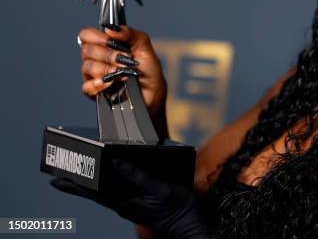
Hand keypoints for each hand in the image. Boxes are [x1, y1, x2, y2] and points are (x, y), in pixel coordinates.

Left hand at [50, 159, 210, 238]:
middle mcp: (124, 204)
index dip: (74, 186)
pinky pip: (119, 191)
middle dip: (78, 184)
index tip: (55, 180)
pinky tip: (113, 176)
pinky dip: (110, 182)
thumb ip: (138, 177)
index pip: (92, 192)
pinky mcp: (140, 202)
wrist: (190, 225)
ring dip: (93, 184)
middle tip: (61, 176)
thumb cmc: (176, 210)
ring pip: (106, 192)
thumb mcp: (159, 190)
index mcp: (124, 202)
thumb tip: (116, 163)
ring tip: (81, 174)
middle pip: (95, 192)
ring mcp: (131, 204)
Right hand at [78, 25, 166, 118]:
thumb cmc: (148, 69)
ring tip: (123, 74)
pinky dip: (98, 83)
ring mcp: (93, 76)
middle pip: (87, 50)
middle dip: (109, 55)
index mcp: (105, 45)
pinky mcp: (95, 92)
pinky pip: (86, 86)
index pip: (86, 35)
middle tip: (125, 60)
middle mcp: (96, 58)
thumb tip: (110, 29)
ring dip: (107, 69)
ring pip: (87, 67)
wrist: (154, 93)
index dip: (97, 37)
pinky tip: (110, 83)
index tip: (112, 42)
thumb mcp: (144, 47)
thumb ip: (130, 34)